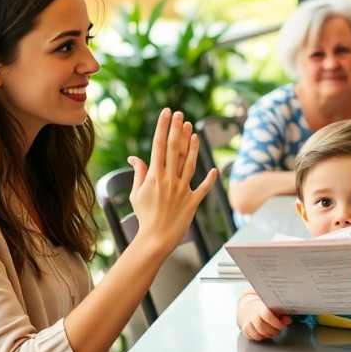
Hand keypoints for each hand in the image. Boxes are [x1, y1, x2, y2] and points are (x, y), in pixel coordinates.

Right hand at [128, 108, 217, 255]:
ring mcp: (182, 190)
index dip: (163, 127)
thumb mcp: (137, 194)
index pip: (158, 146)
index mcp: (155, 176)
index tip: (166, 112)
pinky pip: (203, 188)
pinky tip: (216, 169)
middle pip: (174, 150)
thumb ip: (139, 173)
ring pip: (189, 163)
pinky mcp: (193, 201)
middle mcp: (169, 180)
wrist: (156, 238)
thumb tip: (134, 157)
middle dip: (177, 130)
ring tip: (193, 131)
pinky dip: (210, 179)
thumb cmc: (144, 216)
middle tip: (180, 114)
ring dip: (192, 146)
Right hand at [236, 289, 291, 340]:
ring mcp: (248, 323)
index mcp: (262, 308)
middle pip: (261, 326)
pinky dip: (260, 337)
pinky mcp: (245, 330)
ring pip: (257, 334)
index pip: (266, 314)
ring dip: (267, 335)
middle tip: (278, 329)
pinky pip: (253, 337)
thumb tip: (288, 320)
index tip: (281, 325)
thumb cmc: (266, 310)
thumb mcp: (276, 310)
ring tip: (272, 331)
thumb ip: (283, 315)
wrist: (251, 309)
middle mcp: (253, 315)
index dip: (275, 322)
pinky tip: (265, 333)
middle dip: (272, 331)